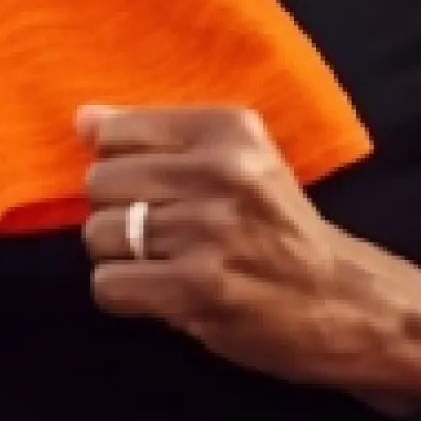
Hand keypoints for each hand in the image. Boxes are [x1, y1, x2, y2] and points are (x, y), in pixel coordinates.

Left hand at [78, 105, 420, 405]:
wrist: (340, 300)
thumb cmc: (277, 226)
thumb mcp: (238, 160)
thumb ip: (159, 136)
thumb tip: (80, 119)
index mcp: (230, 128)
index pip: (117, 130)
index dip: (117, 163)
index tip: (148, 185)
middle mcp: (221, 170)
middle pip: (101, 181)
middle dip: (116, 212)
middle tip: (158, 230)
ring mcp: (209, 230)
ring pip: (99, 233)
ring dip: (120, 256)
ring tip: (162, 261)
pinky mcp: (198, 287)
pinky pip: (109, 284)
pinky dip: (124, 293)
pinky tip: (158, 292)